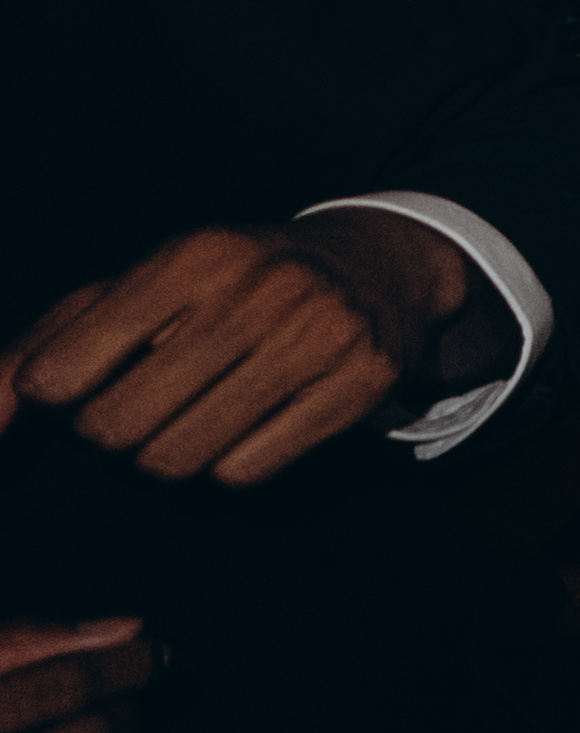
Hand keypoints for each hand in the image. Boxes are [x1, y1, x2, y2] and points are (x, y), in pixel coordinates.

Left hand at [5, 214, 478, 486]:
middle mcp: (257, 291)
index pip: (61, 373)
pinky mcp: (359, 385)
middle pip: (114, 429)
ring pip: (175, 460)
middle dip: (111, 437)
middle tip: (141, 410)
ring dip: (165, 459)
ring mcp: (317, 338)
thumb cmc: (231, 283)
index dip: (56, 400)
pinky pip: (244, 474)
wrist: (377, 269)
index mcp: (191, 257)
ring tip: (187, 423)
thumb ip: (50, 339)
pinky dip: (227, 469)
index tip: (80, 389)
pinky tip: (242, 431)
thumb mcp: (142, 285)